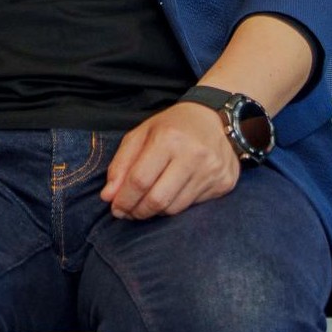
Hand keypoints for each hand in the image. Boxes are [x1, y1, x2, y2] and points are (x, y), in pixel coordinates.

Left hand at [100, 102, 239, 219]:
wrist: (217, 119)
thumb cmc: (174, 126)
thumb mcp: (143, 133)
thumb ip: (122, 163)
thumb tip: (108, 196)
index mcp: (169, 138)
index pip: (140, 180)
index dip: (124, 199)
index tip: (115, 208)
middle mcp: (193, 155)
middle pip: (157, 199)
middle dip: (137, 211)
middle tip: (128, 213)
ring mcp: (211, 171)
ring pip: (174, 208)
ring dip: (155, 212)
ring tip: (146, 205)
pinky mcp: (223, 183)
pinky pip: (192, 207)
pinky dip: (175, 206)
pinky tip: (170, 195)